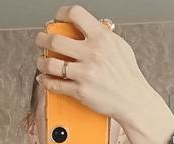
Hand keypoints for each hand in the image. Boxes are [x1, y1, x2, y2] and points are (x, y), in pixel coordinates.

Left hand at [34, 5, 173, 143]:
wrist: (133, 99)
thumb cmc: (127, 75)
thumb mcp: (119, 46)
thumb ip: (103, 34)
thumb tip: (88, 27)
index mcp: (102, 37)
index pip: (76, 14)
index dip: (61, 13)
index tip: (56, 19)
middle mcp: (92, 53)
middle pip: (55, 40)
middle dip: (42, 39)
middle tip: (40, 40)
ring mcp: (85, 73)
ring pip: (50, 64)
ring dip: (41, 62)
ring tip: (41, 61)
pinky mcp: (80, 91)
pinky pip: (54, 84)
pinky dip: (45, 81)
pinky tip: (44, 78)